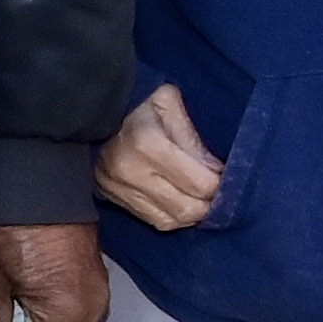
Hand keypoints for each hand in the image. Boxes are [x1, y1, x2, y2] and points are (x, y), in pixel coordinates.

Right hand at [92, 85, 225, 238]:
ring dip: (193, 213)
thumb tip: (217, 172)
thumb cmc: (142, 101)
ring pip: (170, 220)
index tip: (226, 173)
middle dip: (210, 202)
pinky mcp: (109, 195)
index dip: (221, 183)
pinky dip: (173, 215)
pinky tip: (181, 200)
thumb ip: (195, 139)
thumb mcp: (172, 105)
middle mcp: (129, 171)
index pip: (200, 184)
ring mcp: (116, 186)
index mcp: (147, 143)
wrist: (97, 105)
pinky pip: (153, 220)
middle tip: (218, 189)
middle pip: (187, 208)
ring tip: (201, 197)